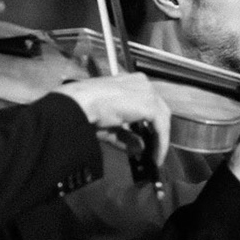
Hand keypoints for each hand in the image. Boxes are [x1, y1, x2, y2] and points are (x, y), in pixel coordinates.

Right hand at [56, 75, 172, 165]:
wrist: (78, 104)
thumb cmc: (85, 110)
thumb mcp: (110, 127)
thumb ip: (127, 137)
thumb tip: (139, 148)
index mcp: (129, 83)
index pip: (148, 103)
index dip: (150, 124)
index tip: (148, 142)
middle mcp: (140, 83)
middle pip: (159, 109)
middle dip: (157, 131)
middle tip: (154, 151)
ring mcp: (146, 91)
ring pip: (162, 117)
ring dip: (160, 139)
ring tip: (155, 157)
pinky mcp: (149, 103)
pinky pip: (161, 126)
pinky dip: (161, 143)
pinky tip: (156, 156)